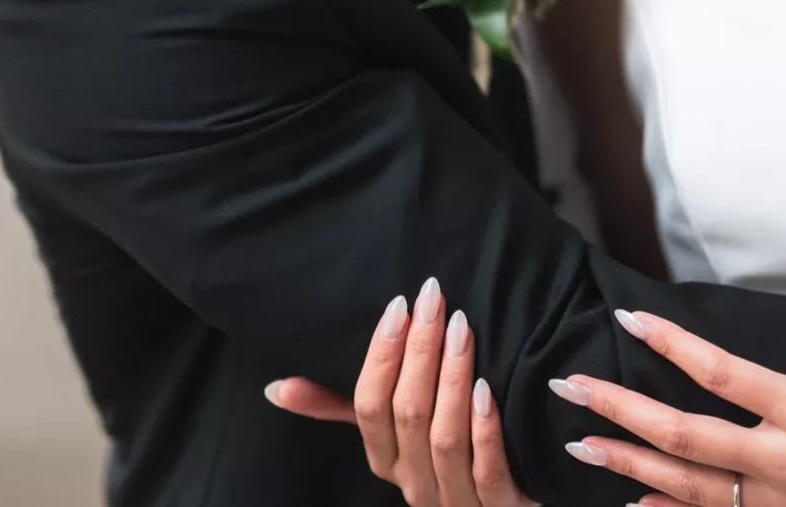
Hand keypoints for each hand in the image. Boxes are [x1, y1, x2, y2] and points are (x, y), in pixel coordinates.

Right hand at [266, 279, 537, 506]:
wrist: (508, 506)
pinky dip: (484, 430)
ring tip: (461, 329)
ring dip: (452, 378)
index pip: (368, 406)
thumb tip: (277, 388)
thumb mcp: (393, 433)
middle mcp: (414, 484)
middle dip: (419, 351)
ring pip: (444, 439)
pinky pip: (487, 472)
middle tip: (434, 300)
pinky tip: (488, 388)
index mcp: (385, 461)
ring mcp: (456, 500)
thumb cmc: (444, 456)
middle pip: (407, 414)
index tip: (399, 305)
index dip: (381, 355)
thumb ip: (340, 408)